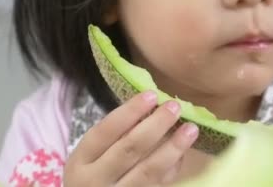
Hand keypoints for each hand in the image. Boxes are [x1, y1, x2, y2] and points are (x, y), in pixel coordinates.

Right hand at [63, 91, 198, 185]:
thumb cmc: (92, 175)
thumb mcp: (90, 157)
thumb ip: (112, 136)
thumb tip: (148, 106)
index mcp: (81, 160)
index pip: (105, 131)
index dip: (129, 112)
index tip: (151, 95)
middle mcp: (95, 180)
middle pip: (129, 149)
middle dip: (155, 125)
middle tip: (174, 107)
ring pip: (148, 170)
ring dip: (172, 147)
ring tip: (191, 129)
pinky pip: (158, 184)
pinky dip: (172, 168)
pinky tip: (183, 153)